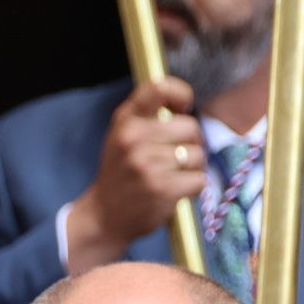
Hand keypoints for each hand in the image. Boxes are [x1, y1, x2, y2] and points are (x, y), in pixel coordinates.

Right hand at [66, 77, 206, 272]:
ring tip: (174, 176)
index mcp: (126, 120)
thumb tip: (184, 104)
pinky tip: (176, 191)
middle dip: (191, 142)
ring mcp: (148, 165)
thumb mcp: (122, 136)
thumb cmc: (120, 173)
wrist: (104, 216)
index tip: (182, 109)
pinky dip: (193, 187)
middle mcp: (135, 138)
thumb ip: (146, 115)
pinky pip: (199, 179)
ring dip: (192, 168)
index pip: (160, 87)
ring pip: (197, 155)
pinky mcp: (163, 189)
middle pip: (190, 127)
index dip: (181, 95)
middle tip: (176, 157)